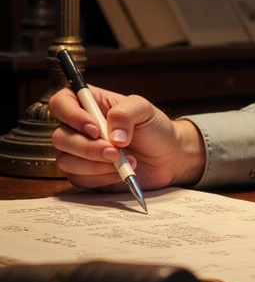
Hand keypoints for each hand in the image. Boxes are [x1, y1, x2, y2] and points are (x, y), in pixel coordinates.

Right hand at [49, 85, 205, 190]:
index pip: (60, 102)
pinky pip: (78, 179)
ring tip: (123, 161)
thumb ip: (126, 112)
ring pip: (65, 160)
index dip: (71, 115)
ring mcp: (79, 152)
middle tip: (116, 152)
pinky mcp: (85, 173)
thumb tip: (111, 135)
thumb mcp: (145, 110)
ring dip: (95, 165)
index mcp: (90, 104)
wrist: (167, 157)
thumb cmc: (154, 128)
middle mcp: (79, 127)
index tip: (95, 128)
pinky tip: (119, 172)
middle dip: (88, 148)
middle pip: (59, 137)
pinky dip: (101, 178)